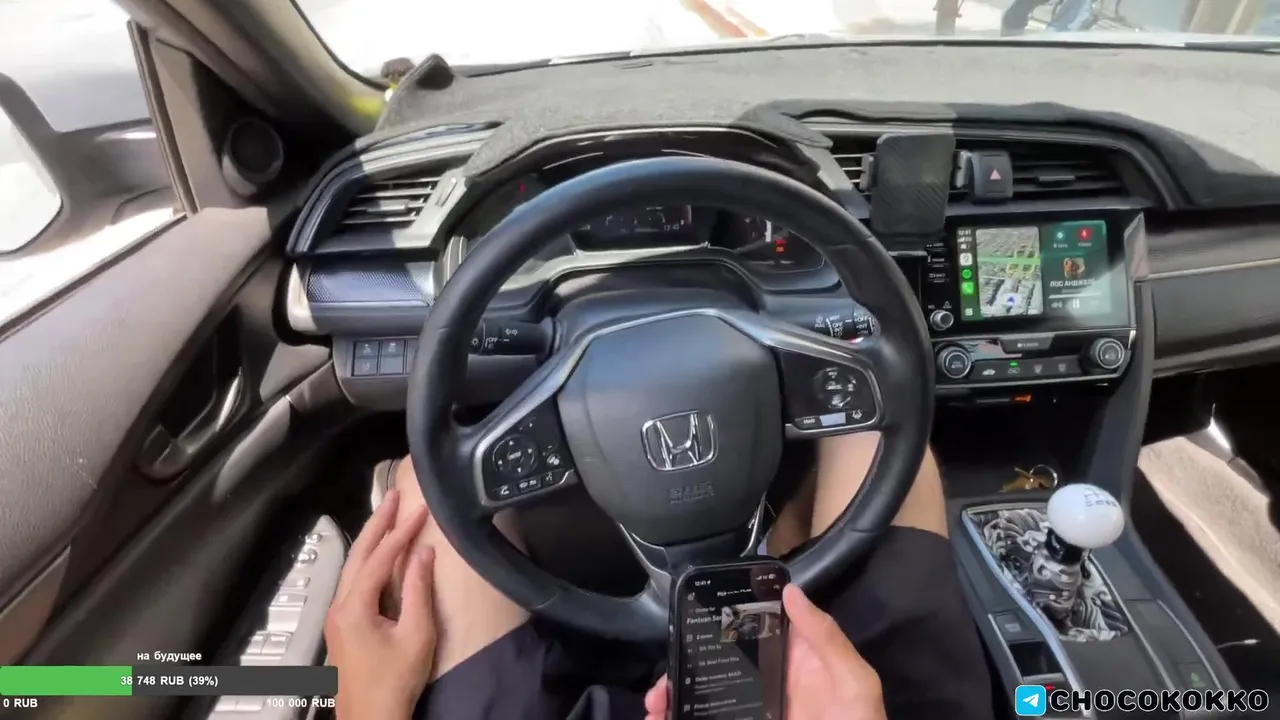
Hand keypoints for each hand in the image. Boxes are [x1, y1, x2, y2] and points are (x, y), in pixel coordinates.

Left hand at [325, 489, 435, 719]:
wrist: (371, 719)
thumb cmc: (396, 681)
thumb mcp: (416, 635)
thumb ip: (418, 591)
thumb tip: (423, 554)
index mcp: (354, 607)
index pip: (379, 558)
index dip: (401, 532)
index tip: (420, 510)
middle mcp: (339, 607)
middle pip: (358, 555)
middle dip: (378, 524)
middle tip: (394, 495)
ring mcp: (337, 617)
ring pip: (352, 568)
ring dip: (372, 540)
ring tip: (388, 516)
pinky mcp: (342, 627)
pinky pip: (354, 582)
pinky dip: (368, 560)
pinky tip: (380, 554)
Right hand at [644, 584, 885, 719]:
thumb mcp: (853, 679)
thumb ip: (824, 636)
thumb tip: (790, 590)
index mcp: (792, 659)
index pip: (748, 632)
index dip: (715, 627)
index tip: (684, 627)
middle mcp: (768, 683)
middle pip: (715, 669)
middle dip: (682, 673)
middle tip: (660, 688)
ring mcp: (755, 712)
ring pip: (706, 700)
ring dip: (676, 701)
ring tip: (656, 710)